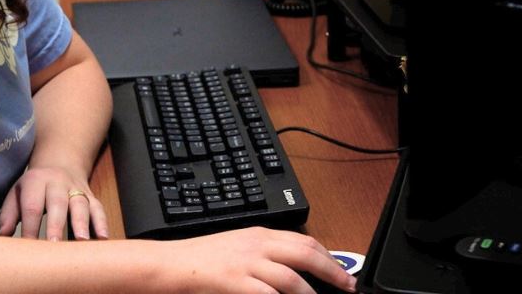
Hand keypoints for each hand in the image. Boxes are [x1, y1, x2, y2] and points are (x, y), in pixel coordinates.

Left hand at [0, 166, 108, 241]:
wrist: (59, 163)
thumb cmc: (33, 187)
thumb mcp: (17, 192)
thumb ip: (9, 213)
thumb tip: (2, 236)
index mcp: (36, 180)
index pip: (32, 205)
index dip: (29, 227)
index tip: (28, 249)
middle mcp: (58, 182)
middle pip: (57, 202)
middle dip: (56, 224)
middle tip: (54, 245)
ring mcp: (76, 188)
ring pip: (80, 203)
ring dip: (82, 222)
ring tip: (81, 240)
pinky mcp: (90, 196)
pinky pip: (98, 207)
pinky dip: (101, 222)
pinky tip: (103, 239)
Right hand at [171, 227, 356, 293]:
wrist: (172, 264)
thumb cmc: (201, 260)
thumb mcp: (238, 248)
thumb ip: (264, 254)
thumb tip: (293, 267)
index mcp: (259, 234)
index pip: (303, 240)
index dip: (328, 257)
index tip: (342, 272)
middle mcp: (257, 245)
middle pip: (305, 253)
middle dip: (332, 271)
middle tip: (349, 287)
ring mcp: (247, 263)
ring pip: (291, 277)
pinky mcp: (235, 282)